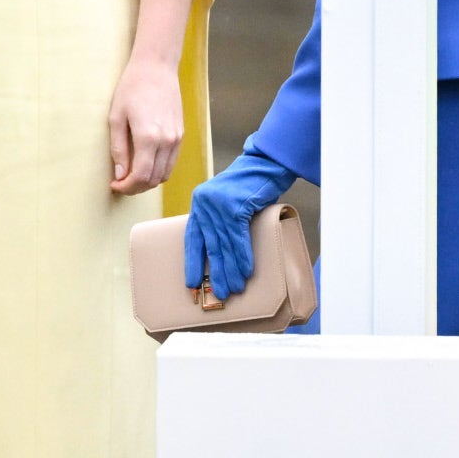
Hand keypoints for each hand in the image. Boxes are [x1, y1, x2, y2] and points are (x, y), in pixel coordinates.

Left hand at [108, 56, 182, 194]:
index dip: (126, 187)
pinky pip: (172, 162)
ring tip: (132, 175)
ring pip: (165, 174)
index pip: (140, 177)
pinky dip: (159, 169)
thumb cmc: (132, 87)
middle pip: (154, 179)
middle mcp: (167, 141)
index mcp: (148, 138)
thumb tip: (119, 174)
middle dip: (136, 187)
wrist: (156, 67)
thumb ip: (118, 149)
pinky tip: (145, 163)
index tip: (115, 185)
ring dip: (148, 181)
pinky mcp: (181, 134)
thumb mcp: (116, 118)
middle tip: (121, 183)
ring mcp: (177, 138)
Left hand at [184, 145, 296, 300]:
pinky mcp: (235, 205)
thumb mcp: (228, 203)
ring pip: (224, 244)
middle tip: (217, 294)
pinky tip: (246, 271)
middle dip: (214, 272)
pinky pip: (238, 237)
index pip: (192, 238)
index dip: (193, 262)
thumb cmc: (250, 186)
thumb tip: (223, 255)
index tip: (192, 283)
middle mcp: (205, 204)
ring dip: (231, 269)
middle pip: (209, 245)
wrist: (266, 163)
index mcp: (200, 204)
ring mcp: (219, 204)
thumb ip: (221, 222)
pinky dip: (243, 256)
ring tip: (235, 288)